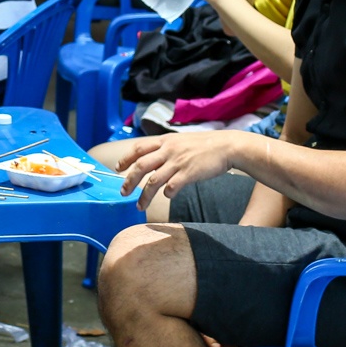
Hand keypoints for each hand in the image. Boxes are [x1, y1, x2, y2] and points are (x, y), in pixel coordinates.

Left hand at [116, 130, 242, 202]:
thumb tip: (152, 160)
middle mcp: (168, 150)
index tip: (118, 169)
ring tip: (139, 206)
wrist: (227, 146)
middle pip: (140, 166)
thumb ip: (166, 148)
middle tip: (123, 192)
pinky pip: (172, 186)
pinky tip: (168, 196)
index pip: (138, 148)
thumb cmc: (205, 145)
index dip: (126, 159)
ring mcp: (178, 161)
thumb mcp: (181, 141)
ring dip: (144, 195)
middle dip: (129, 181)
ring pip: (153, 181)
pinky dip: (167, 193)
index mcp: (165, 141)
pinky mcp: (189, 173)